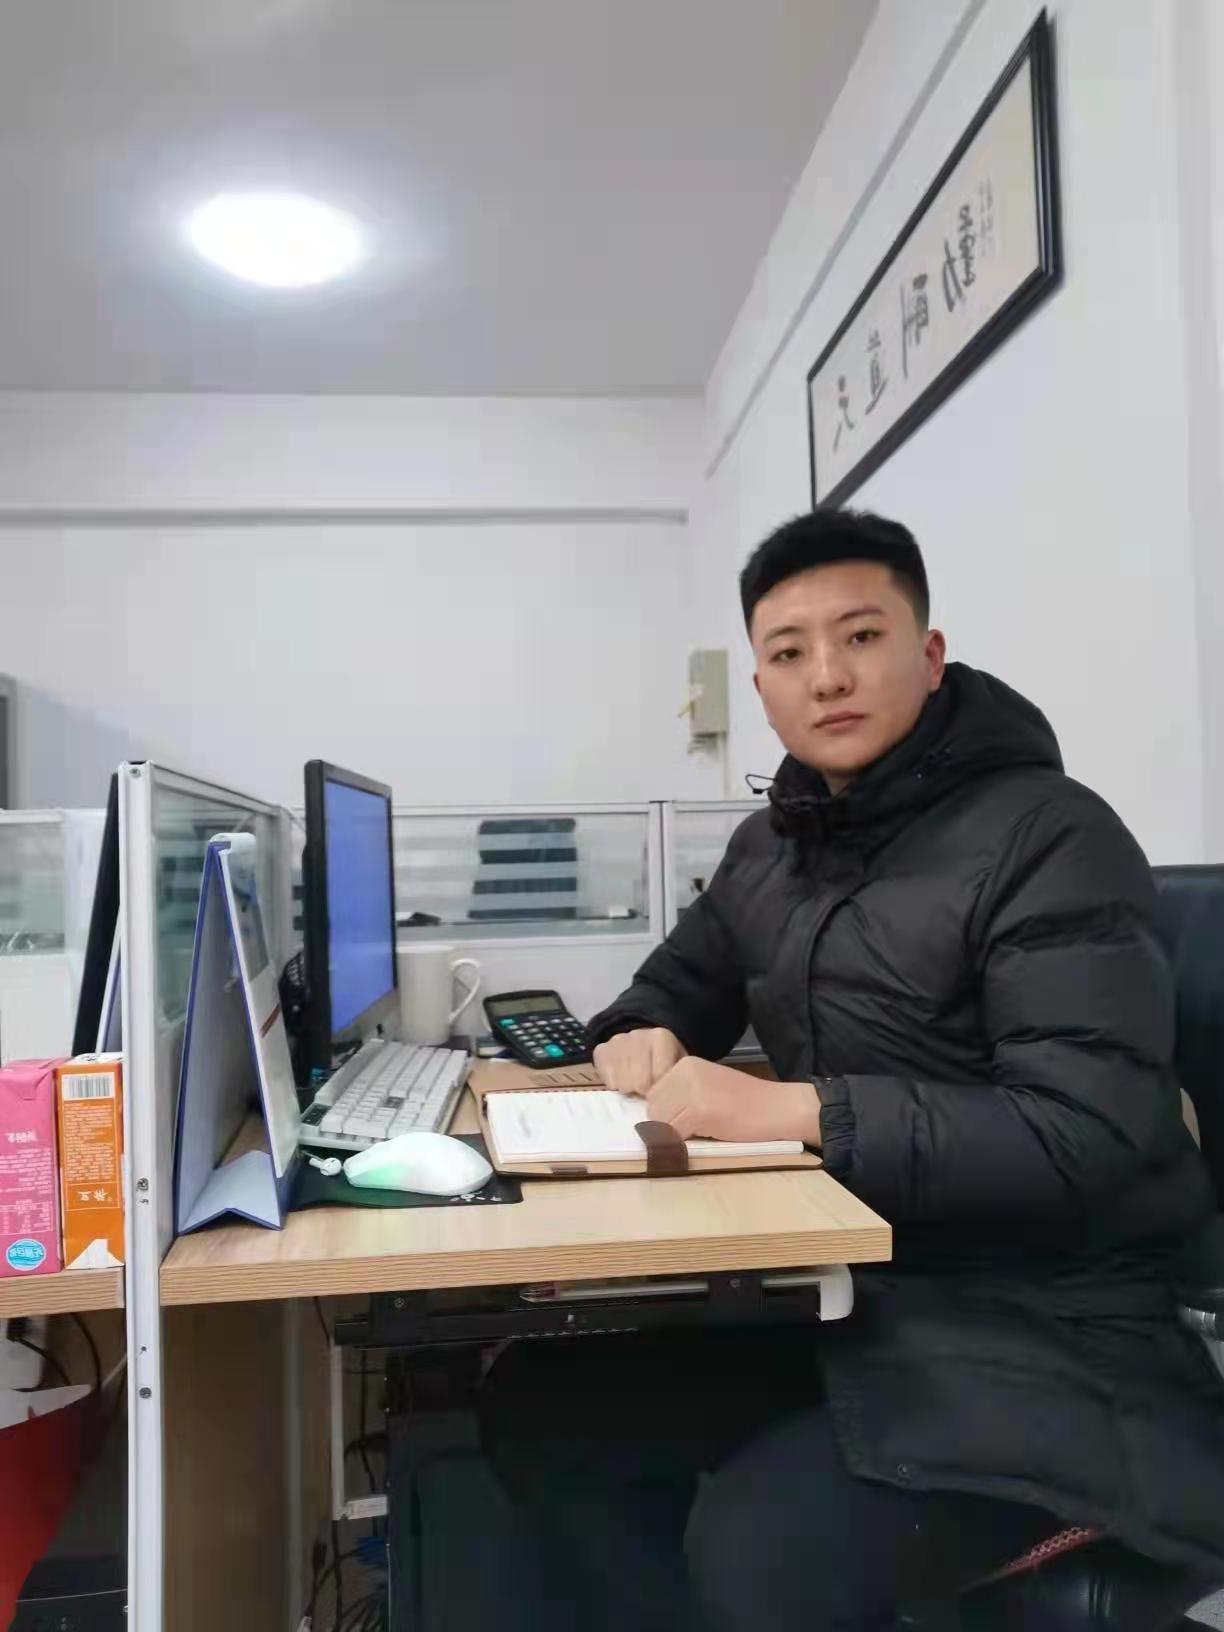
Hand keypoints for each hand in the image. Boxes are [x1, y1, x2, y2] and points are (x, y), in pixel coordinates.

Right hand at [592, 1027, 686, 1098]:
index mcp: (661, 1037)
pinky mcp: (601, 1050)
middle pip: (640, 1082)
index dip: (661, 1090)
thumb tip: (672, 1109)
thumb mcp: (678, 1067)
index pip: (660, 1076)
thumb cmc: (664, 1061)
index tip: (662, 1090)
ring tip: (635, 1082)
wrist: (643, 1044)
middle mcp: (638, 1035)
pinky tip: (622, 1077)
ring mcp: (617, 1042)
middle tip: (647, 1089)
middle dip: (644, 1091)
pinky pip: (608, 1082)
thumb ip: (679, 1081)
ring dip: (630, 1088)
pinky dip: (615, 1085)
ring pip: (623, 1084)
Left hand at [642, 1057, 822, 1145]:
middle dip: (667, 1124)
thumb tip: (652, 1119)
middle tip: (694, 1130)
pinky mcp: (699, 1111)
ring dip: (675, 1135)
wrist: (779, 1108)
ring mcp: (691, 1090)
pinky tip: (704, 1139)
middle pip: (652, 1108)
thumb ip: (682, 1095)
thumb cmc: (747, 1102)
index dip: (665, 1113)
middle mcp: (684, 1072)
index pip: (653, 1094)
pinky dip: (681, 1145)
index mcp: (685, 1064)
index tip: (683, 1121)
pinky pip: (674, 1135)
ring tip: (702, 1132)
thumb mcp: (708, 1088)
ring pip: (660, 1122)